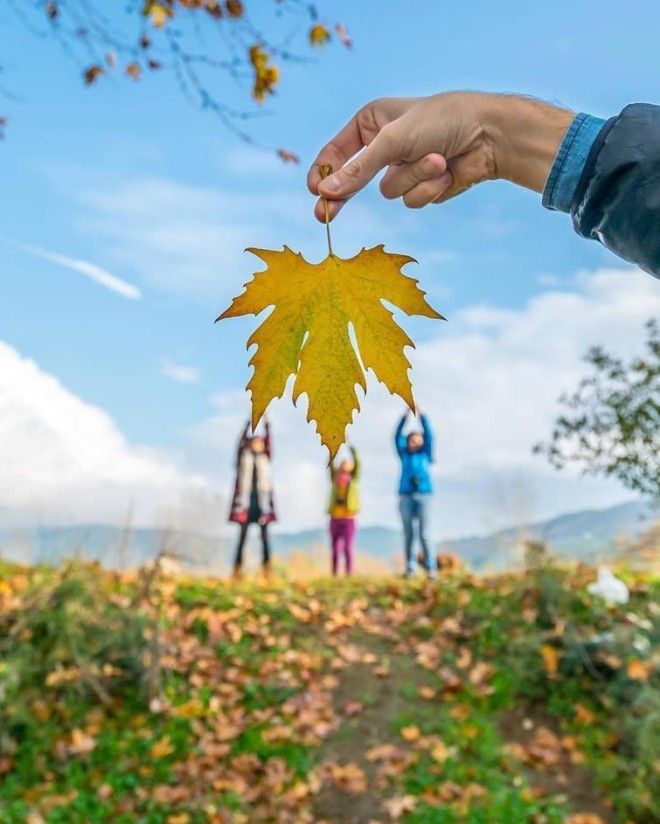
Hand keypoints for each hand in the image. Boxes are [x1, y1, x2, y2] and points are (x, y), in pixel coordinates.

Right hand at [308, 92, 573, 220]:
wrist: (489, 135)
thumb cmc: (441, 122)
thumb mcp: (393, 141)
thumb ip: (358, 169)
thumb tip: (325, 192)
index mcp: (372, 123)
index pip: (337, 152)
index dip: (324, 173)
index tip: (315, 192)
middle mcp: (384, 146)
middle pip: (353, 181)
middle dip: (344, 195)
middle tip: (323, 216)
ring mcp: (404, 169)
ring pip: (390, 193)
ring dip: (414, 179)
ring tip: (436, 158)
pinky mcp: (423, 187)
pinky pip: (413, 201)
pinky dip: (429, 190)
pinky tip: (446, 171)